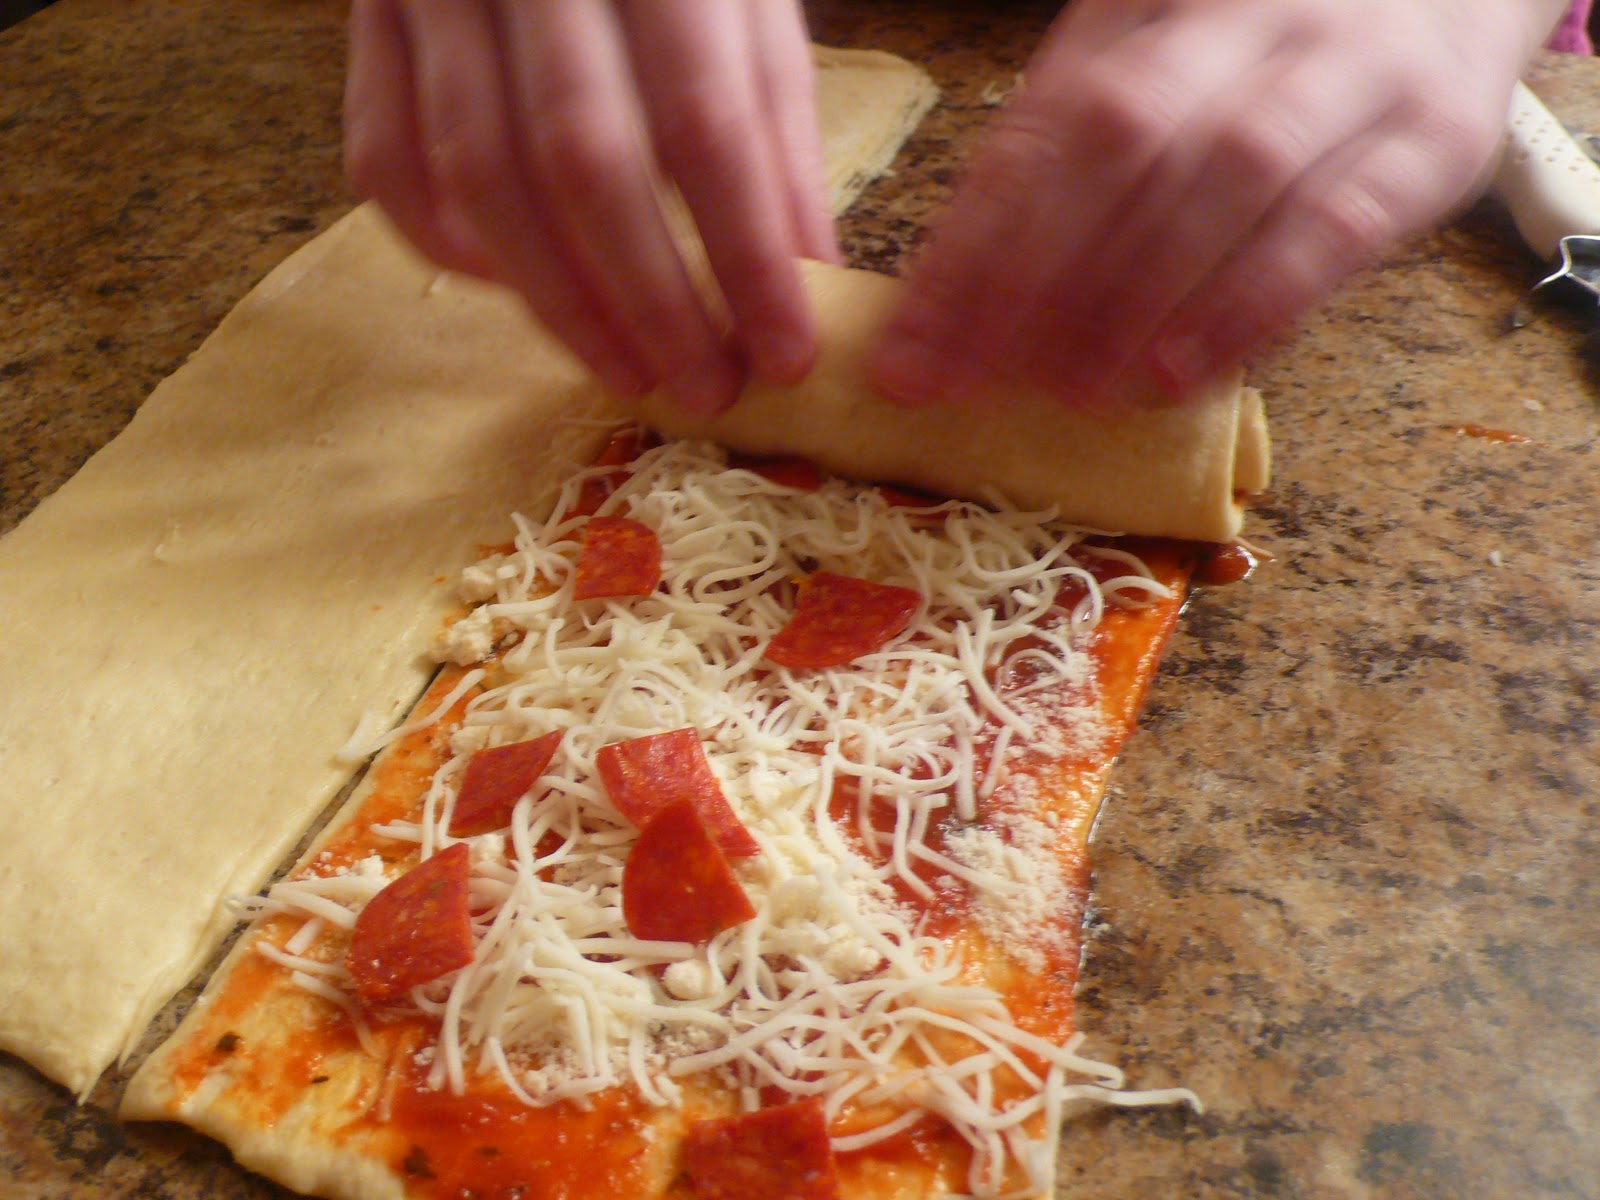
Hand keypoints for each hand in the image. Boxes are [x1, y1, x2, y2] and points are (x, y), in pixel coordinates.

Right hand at [344, 0, 836, 413]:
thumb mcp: (748, 3)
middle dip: (653, 302)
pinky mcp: (372, 18)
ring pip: (478, 178)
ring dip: (559, 303)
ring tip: (631, 374)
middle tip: (707, 391)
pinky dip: (449, 246)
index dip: (748, 256)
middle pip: (583, 164)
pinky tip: (521, 294)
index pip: (705, 125)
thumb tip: (810, 276)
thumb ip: (776, 128)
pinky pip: (386, 157)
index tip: (785, 356)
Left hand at [869, 0, 1563, 411]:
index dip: (967, 245)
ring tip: (1071, 390)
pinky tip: (1183, 373)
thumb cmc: (1264, 51)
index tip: (914, 352)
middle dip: (1034, 272)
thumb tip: (953, 304)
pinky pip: (1336, 224)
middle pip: (1124, 137)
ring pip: (1231, 172)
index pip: (1040, 125)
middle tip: (976, 381)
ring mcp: (1350, 69)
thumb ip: (1064, 157)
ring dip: (1138, 295)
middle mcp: (1249, 18)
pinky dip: (1250, 304)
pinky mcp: (1430, 139)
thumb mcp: (1152, 66)